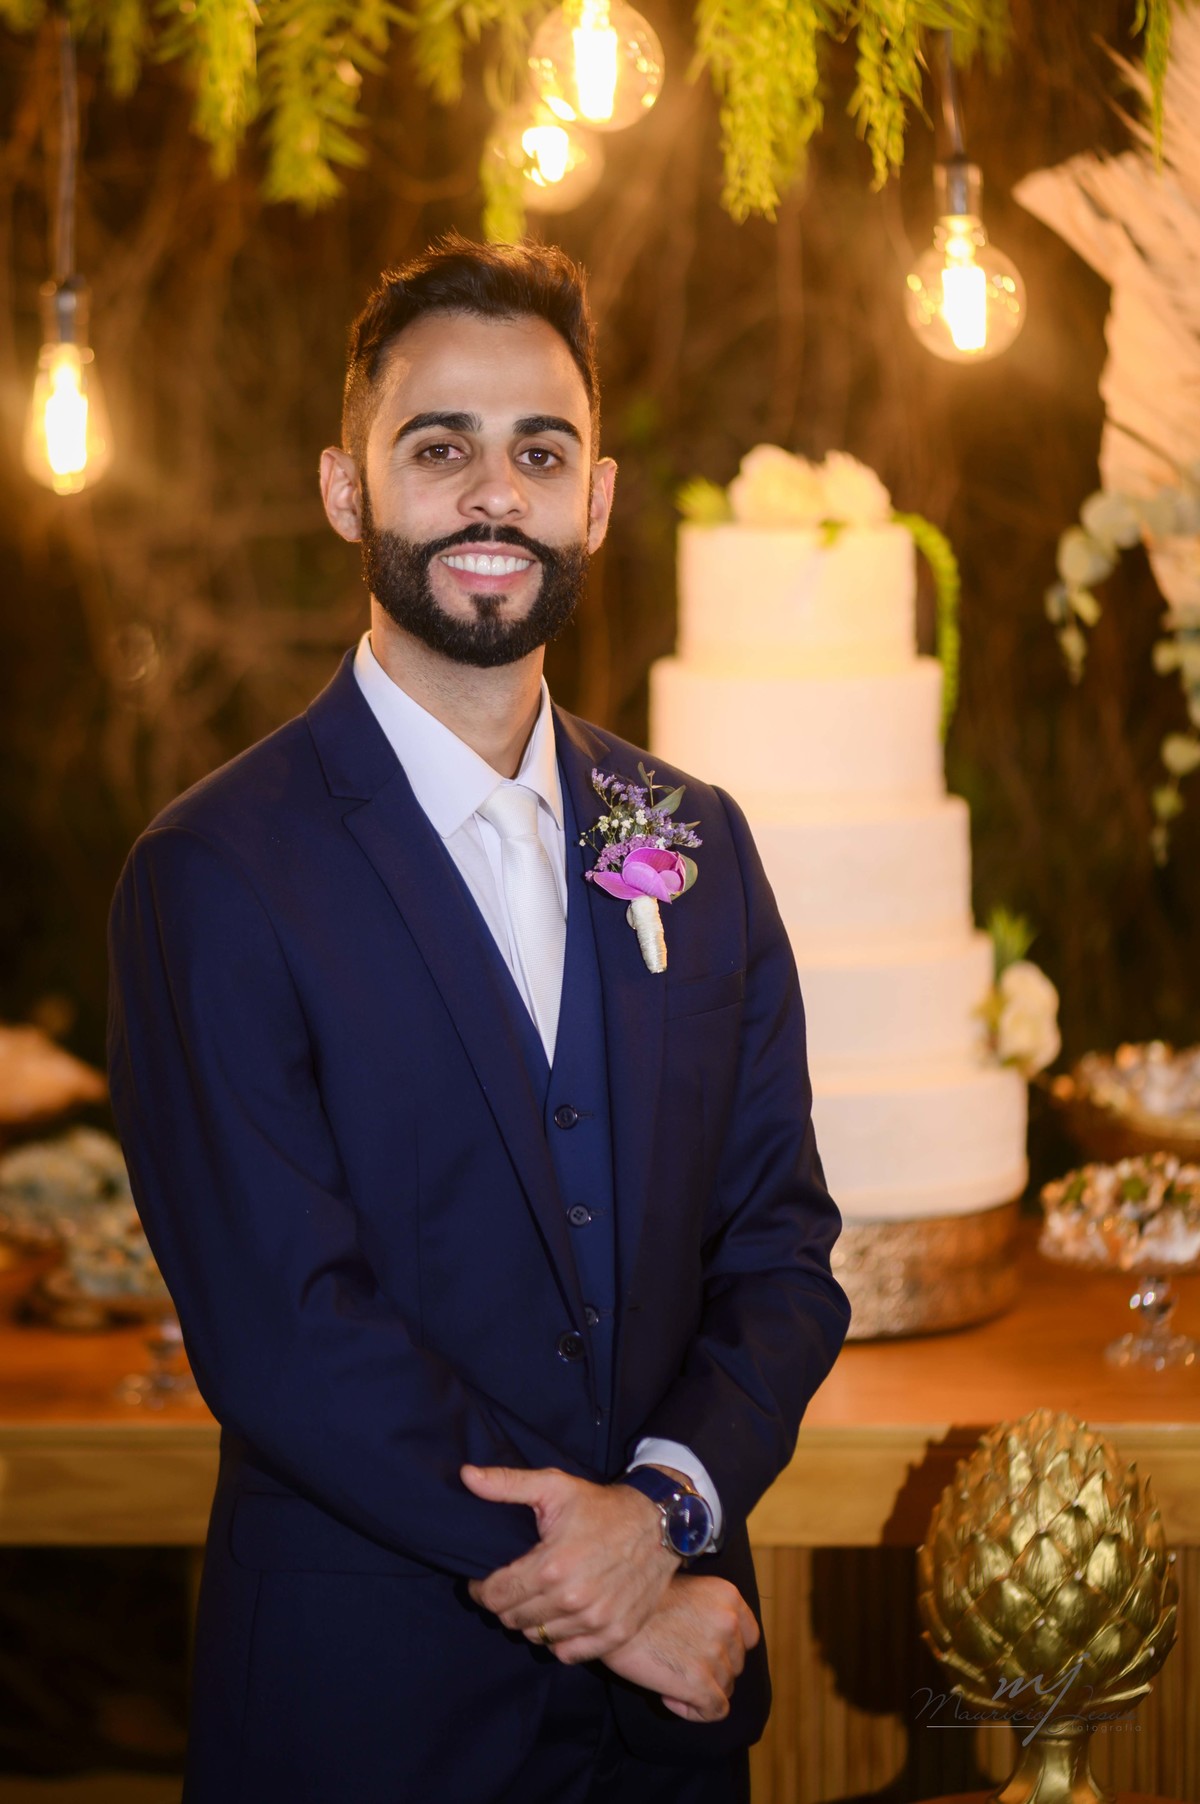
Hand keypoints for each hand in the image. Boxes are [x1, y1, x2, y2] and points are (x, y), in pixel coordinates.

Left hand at [462, 1463, 677, 1660]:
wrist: (659, 1523)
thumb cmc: (601, 1505)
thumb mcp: (554, 1486)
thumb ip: (506, 1484)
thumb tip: (466, 1476)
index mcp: (552, 1567)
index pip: (495, 1597)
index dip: (482, 1589)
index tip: (485, 1579)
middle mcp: (573, 1600)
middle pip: (513, 1620)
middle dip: (506, 1603)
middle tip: (514, 1585)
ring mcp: (596, 1621)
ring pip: (538, 1637)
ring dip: (532, 1620)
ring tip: (538, 1597)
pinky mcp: (615, 1634)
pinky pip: (568, 1653)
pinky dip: (559, 1638)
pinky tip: (562, 1614)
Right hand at [602, 1575, 759, 1722]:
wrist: (610, 1614)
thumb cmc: (639, 1602)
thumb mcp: (686, 1591)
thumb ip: (708, 1611)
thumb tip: (711, 1641)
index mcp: (728, 1596)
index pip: (749, 1636)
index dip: (727, 1648)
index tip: (702, 1649)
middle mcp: (728, 1623)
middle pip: (735, 1664)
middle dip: (710, 1669)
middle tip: (677, 1661)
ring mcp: (716, 1654)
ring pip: (725, 1688)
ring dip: (699, 1689)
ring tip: (668, 1676)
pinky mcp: (700, 1683)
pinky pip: (714, 1711)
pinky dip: (694, 1711)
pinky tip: (669, 1696)